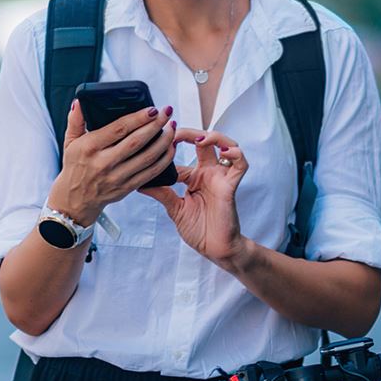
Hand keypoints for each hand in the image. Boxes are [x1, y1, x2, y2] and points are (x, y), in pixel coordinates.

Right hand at [48, 101, 176, 225]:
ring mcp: (117, 177)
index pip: (119, 129)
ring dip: (164, 141)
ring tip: (172, 127)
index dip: (138, 118)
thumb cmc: (74, 167)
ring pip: (147, 157)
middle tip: (167, 112)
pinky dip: (164, 160)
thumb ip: (76, 120)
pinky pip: (150, 173)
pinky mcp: (127, 188)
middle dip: (156, 125)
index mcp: (90, 147)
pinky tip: (171, 148)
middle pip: (136, 141)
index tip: (153, 109)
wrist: (74, 201)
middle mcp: (104, 163)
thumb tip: (79, 101)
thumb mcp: (70, 142)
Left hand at [142, 128, 247, 266]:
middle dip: (190, 132)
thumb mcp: (174, 208)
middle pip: (204, 140)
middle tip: (174, 132)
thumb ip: (162, 193)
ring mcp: (221, 177)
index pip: (183, 152)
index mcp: (194, 176)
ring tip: (200, 139)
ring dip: (215, 137)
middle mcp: (209, 172)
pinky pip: (240, 165)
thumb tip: (140, 183)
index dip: (171, 144)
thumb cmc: (198, 230)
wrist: (214, 249)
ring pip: (226, 145)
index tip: (157, 140)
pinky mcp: (231, 185)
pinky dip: (236, 154)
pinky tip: (225, 151)